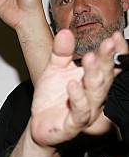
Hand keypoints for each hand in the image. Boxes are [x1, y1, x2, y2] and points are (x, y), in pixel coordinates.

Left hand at [30, 30, 126, 147]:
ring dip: (94, 75)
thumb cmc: (52, 97)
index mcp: (94, 80)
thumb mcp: (54, 70)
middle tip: (107, 43)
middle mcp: (95, 95)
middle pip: (105, 76)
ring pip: (96, 93)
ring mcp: (87, 110)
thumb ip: (61, 53)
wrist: (39, 123)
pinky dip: (77, 97)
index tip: (115, 36)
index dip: (116, 52)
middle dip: (107, 59)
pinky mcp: (74, 124)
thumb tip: (65, 32)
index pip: (111, 65)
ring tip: (89, 59)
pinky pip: (80, 111)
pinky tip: (72, 84)